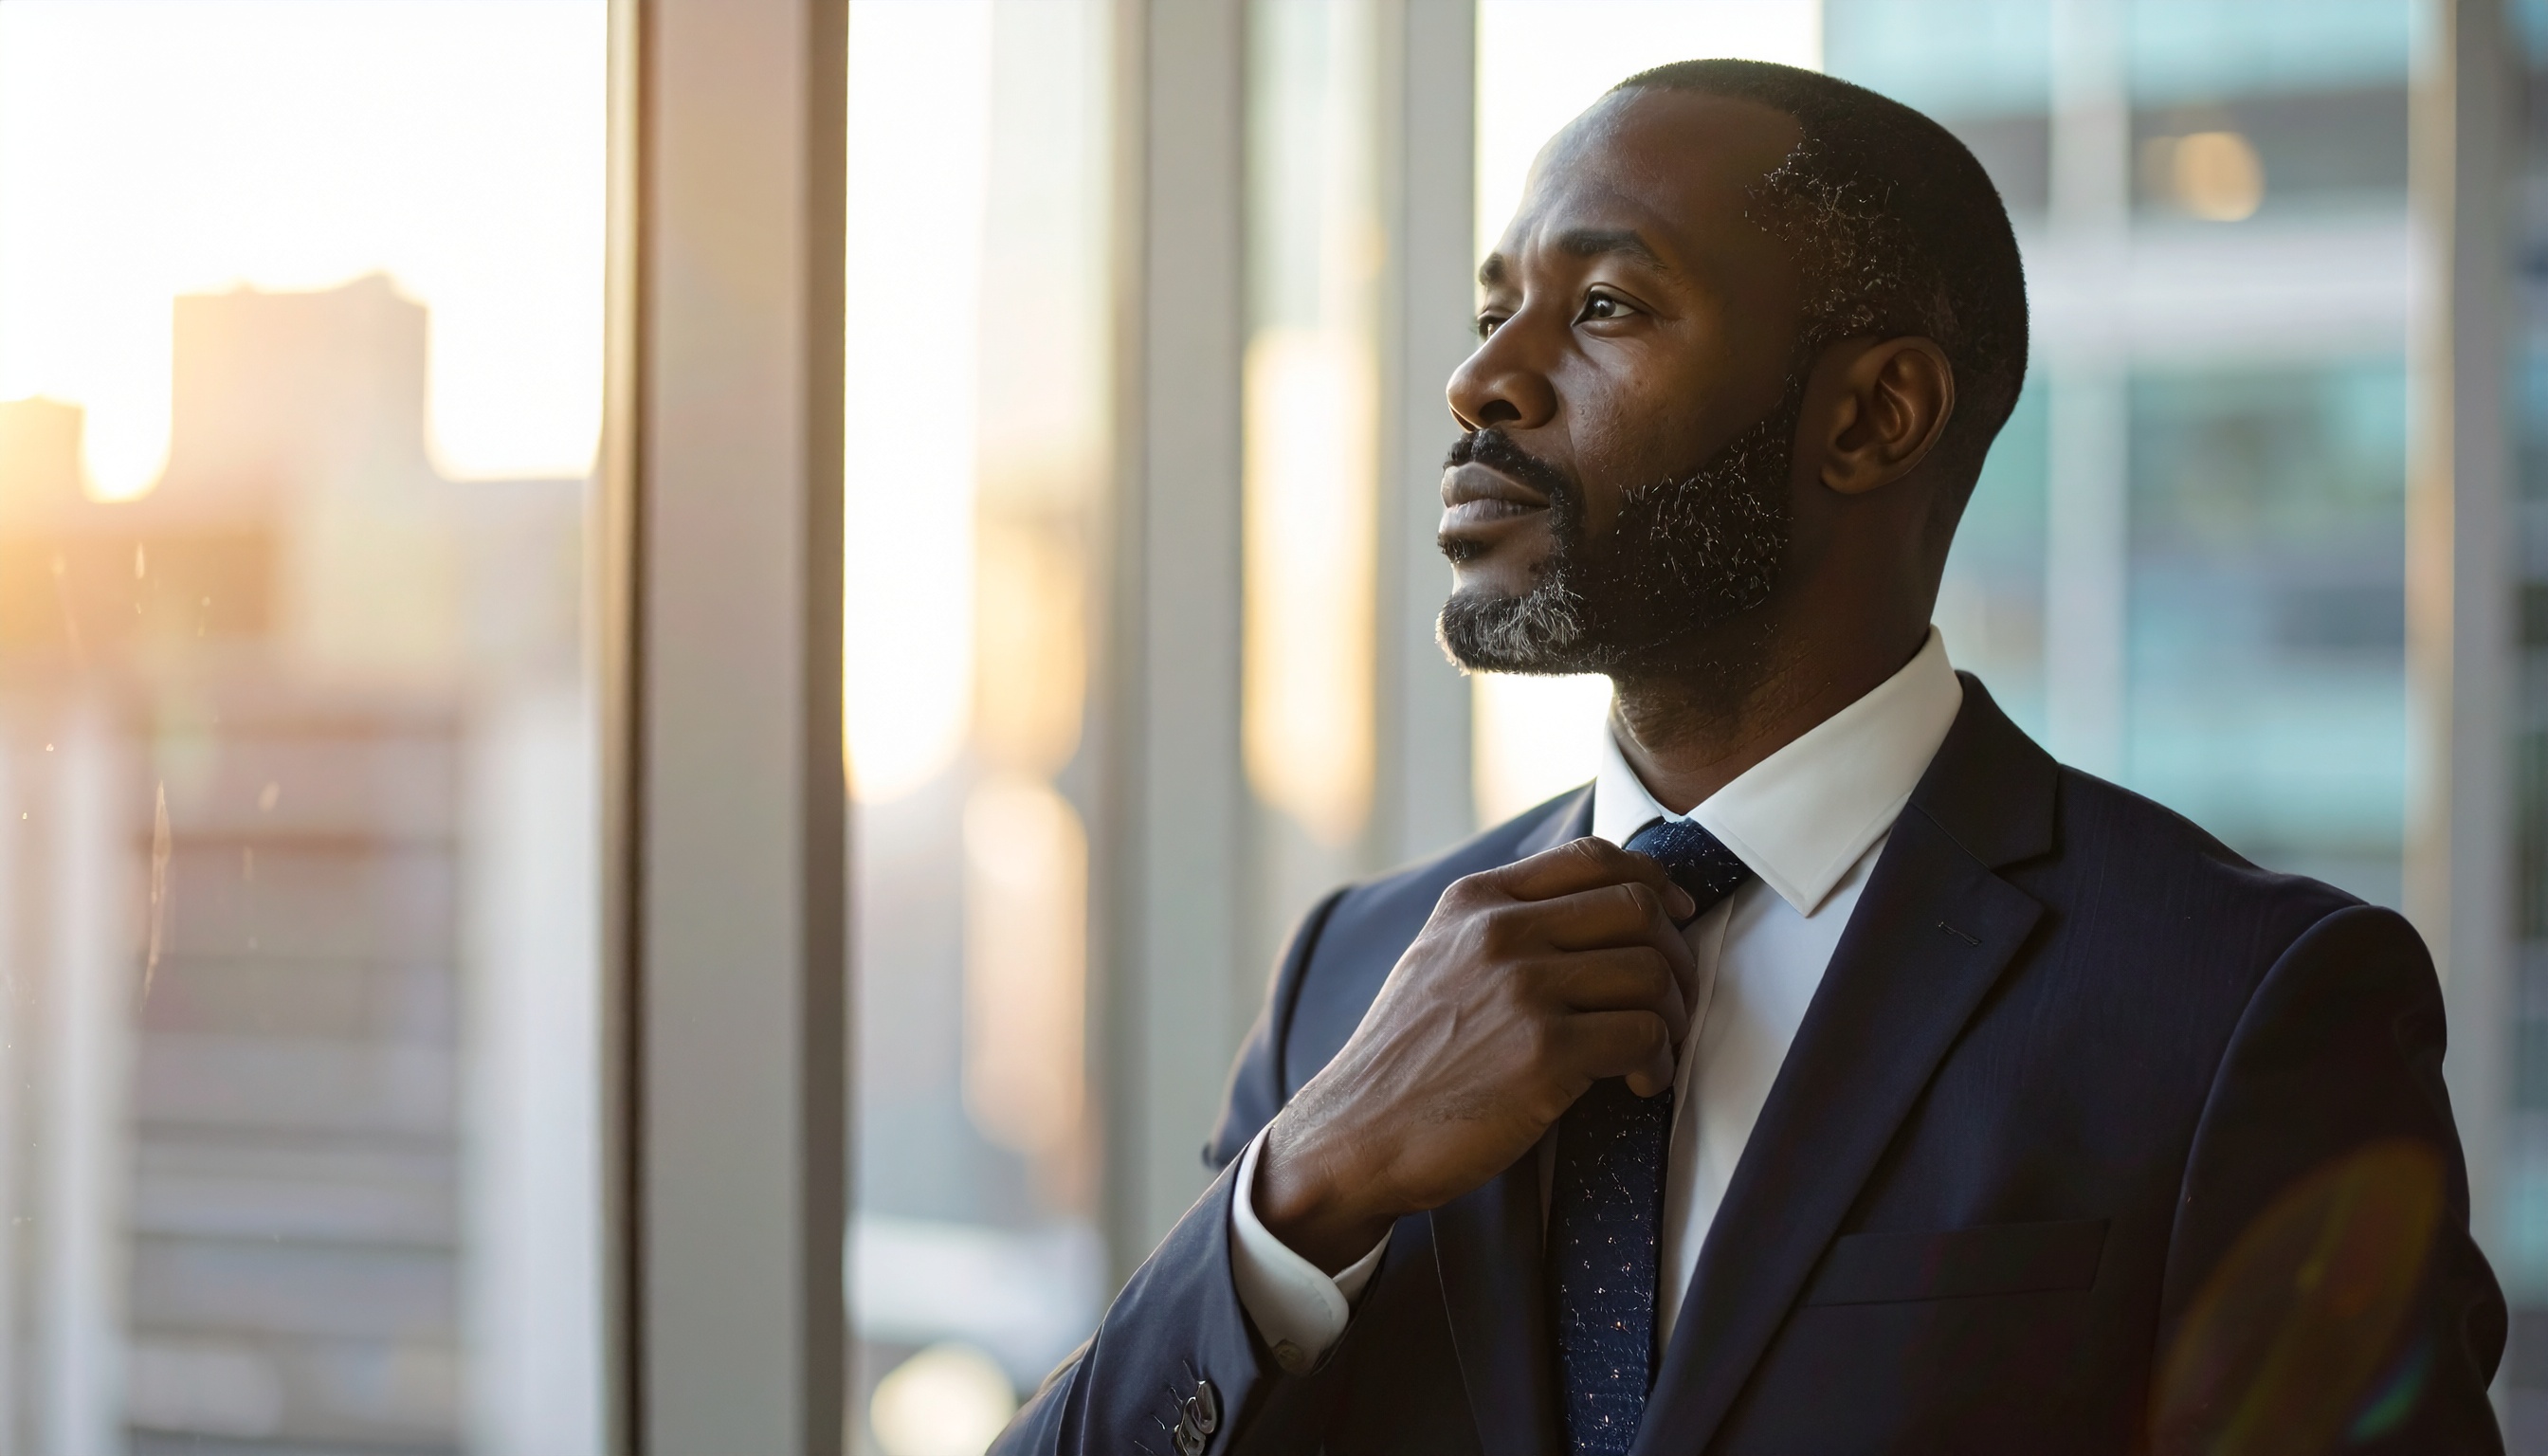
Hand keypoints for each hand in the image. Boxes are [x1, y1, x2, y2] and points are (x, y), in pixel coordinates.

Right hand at [1254, 838, 1698, 1271]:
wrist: (1356, 1135)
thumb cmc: (1406, 1060)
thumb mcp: (1437, 960)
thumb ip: (1500, 925)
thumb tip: (1593, 912)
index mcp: (1475, 901)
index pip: (1592, 857)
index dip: (1653, 881)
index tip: (1676, 913)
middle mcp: (1499, 931)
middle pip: (1637, 908)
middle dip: (1676, 954)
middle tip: (1674, 998)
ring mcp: (1522, 989)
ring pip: (1651, 972)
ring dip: (1673, 1015)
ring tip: (1656, 1049)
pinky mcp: (1544, 1052)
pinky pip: (1644, 1035)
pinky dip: (1658, 1062)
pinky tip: (1640, 1083)